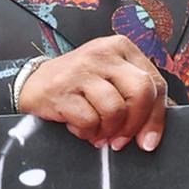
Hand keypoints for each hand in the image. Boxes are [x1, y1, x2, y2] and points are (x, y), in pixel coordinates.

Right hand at [16, 35, 167, 150]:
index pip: (155, 83)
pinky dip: (87, 132)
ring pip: (116, 109)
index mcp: (122, 48)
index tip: (149, 140)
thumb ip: (135, 96)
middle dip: (135, 123)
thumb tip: (151, 133)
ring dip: (108, 130)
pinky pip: (89, 120)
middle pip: (141, 92)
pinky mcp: (62, 89)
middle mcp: (104, 53)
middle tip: (121, 139)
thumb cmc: (78, 84)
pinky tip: (80, 127)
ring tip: (98, 132)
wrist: (32, 82)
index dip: (156, 117)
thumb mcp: (111, 79)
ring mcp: (82, 69)